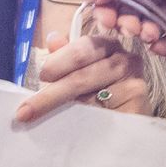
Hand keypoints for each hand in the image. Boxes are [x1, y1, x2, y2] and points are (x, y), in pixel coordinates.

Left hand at [15, 31, 150, 124]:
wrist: (130, 130)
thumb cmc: (102, 99)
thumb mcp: (80, 77)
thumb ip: (66, 58)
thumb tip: (53, 37)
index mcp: (107, 45)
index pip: (81, 48)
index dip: (59, 61)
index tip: (41, 76)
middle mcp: (125, 58)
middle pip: (83, 72)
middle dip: (52, 91)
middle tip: (27, 109)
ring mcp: (134, 79)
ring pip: (92, 93)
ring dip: (62, 105)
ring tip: (39, 117)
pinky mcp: (138, 102)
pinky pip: (104, 110)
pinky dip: (84, 118)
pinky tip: (72, 125)